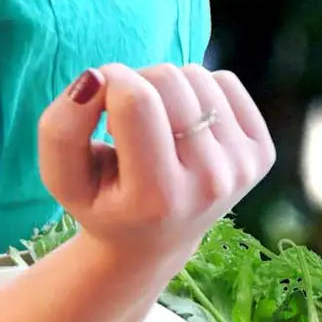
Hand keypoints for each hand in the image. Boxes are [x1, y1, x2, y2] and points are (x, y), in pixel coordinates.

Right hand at [38, 62, 275, 271]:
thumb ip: (60, 129)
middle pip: (167, 80)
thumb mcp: (63, 179)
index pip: (134, 100)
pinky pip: (225, 81)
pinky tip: (185, 132)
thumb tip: (96, 78)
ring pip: (196, 75)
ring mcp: (239, 171)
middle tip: (128, 127)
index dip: (108, 86)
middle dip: (137, 86)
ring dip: (167, 91)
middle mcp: (207, 186)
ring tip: (156, 133)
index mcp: (157, 199)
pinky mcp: (260, 156)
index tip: (100, 109)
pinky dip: (199, 94)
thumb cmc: (103, 205)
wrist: (152, 245)